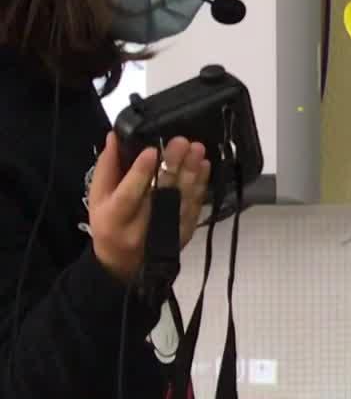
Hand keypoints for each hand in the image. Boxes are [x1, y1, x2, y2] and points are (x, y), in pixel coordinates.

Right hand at [87, 135, 208, 283]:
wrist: (124, 263)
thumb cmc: (109, 224)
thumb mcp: (98, 197)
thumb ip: (107, 167)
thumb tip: (115, 136)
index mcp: (113, 218)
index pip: (128, 195)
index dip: (140, 173)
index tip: (151, 151)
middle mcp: (140, 228)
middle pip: (160, 195)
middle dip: (173, 166)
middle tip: (181, 142)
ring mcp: (164, 233)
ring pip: (182, 200)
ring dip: (192, 173)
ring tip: (196, 150)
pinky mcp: (183, 233)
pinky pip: (194, 208)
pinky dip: (200, 186)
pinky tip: (203, 168)